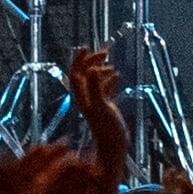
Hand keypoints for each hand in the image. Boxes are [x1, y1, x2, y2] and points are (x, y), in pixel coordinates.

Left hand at [64, 45, 126, 188]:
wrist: (115, 146)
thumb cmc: (108, 129)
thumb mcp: (102, 106)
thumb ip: (96, 88)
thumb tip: (92, 69)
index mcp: (82, 96)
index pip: (75, 74)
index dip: (78, 60)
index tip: (86, 48)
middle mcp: (86, 98)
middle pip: (84, 75)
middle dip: (92, 62)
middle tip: (105, 53)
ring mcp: (95, 102)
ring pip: (94, 81)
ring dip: (101, 70)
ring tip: (111, 65)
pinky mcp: (105, 107)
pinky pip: (105, 89)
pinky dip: (109, 80)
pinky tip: (117, 76)